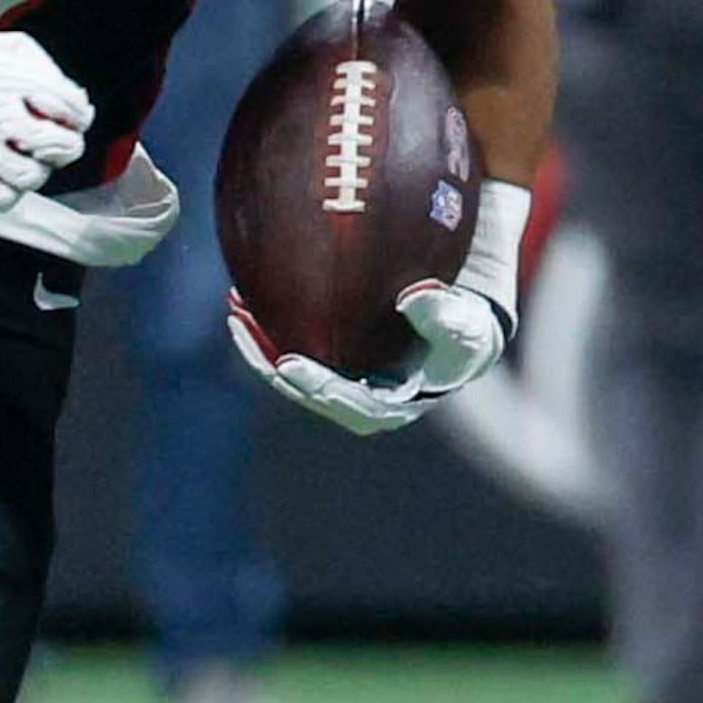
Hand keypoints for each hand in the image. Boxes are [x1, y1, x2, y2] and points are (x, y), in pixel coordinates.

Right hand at [0, 31, 92, 210]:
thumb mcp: (6, 50)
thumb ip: (46, 71)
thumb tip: (80, 106)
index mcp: (2, 77)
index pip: (67, 105)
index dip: (78, 117)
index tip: (72, 120)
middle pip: (59, 146)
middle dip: (65, 147)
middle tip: (53, 144)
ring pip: (31, 176)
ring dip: (33, 169)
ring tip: (16, 155)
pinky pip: (0, 197)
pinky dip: (6, 188)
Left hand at [223, 179, 529, 436]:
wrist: (462, 318)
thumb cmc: (466, 329)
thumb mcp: (465, 326)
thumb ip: (443, 316)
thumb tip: (413, 298)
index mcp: (392, 405)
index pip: (349, 406)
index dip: (318, 388)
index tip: (290, 365)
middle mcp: (359, 398)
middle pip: (307, 390)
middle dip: (270, 364)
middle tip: (245, 330)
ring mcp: (340, 376)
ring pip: (290, 368)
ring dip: (258, 343)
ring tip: (236, 312)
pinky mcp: (328, 353)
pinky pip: (290, 343)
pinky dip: (267, 324)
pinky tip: (245, 297)